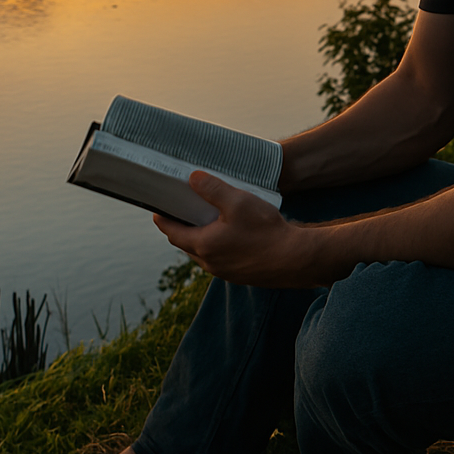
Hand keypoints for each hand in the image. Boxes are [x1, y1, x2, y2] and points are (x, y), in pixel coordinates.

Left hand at [152, 172, 319, 287]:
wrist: (295, 260)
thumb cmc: (265, 230)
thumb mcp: (238, 202)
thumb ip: (213, 189)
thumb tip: (192, 178)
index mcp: (203, 245)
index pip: (171, 231)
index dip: (162, 218)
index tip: (158, 207)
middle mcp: (209, 263)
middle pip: (185, 242)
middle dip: (180, 226)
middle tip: (184, 207)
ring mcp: (224, 271)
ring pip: (203, 252)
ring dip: (200, 236)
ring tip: (209, 217)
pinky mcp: (238, 275)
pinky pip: (219, 258)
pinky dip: (216, 245)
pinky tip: (231, 232)